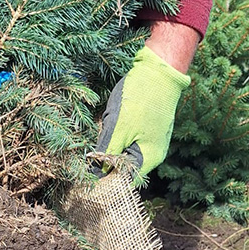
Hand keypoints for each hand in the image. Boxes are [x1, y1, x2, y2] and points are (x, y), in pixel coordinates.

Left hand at [94, 44, 190, 183]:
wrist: (160, 69)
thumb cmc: (142, 100)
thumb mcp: (119, 128)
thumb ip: (108, 153)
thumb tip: (96, 174)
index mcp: (149, 158)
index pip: (123, 179)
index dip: (105, 178)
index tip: (88, 170)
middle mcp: (152, 152)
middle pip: (120, 162)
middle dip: (108, 149)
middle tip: (107, 128)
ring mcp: (149, 138)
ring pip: (120, 145)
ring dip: (112, 133)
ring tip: (117, 114)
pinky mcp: (145, 125)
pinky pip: (125, 132)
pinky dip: (117, 124)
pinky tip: (120, 109)